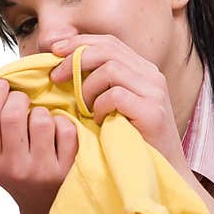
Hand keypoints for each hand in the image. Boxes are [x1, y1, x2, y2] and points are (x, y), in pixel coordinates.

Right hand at [0, 78, 76, 213]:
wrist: (43, 204)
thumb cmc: (16, 170)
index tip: (1, 87)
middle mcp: (14, 168)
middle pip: (13, 115)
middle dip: (18, 98)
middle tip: (22, 101)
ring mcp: (42, 170)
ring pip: (41, 119)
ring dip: (41, 113)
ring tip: (39, 123)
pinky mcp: (67, 169)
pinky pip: (65, 129)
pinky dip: (62, 124)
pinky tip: (56, 134)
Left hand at [50, 35, 188, 174]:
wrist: (160, 170)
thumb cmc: (128, 138)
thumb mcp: (110, 104)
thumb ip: (96, 83)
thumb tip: (60, 65)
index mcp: (141, 69)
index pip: (108, 42)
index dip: (79, 42)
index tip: (53, 50)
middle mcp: (151, 75)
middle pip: (108, 49)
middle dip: (76, 59)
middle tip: (56, 76)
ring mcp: (154, 92)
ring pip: (111, 69)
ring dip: (88, 88)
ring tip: (85, 108)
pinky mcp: (152, 112)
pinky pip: (116, 95)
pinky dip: (100, 107)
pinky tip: (99, 120)